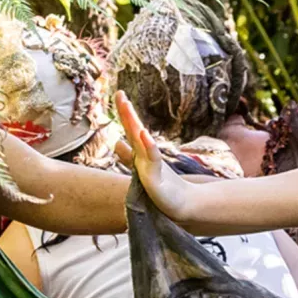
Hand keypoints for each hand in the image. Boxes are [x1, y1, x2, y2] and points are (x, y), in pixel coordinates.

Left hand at [116, 90, 190, 220]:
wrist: (179, 204)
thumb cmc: (160, 188)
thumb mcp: (140, 170)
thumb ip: (128, 157)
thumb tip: (117, 142)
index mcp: (140, 152)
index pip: (130, 129)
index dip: (124, 113)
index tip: (120, 94)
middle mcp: (145, 154)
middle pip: (134, 130)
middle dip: (126, 112)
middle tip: (120, 93)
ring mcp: (151, 163)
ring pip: (140, 140)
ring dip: (133, 123)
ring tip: (127, 106)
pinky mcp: (156, 175)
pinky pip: (152, 158)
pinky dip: (148, 146)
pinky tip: (144, 134)